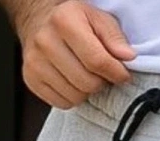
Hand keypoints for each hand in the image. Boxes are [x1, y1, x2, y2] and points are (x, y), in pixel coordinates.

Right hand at [18, 0, 136, 108]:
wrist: (39, 23)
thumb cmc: (73, 21)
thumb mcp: (97, 19)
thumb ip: (114, 37)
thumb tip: (128, 57)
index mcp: (64, 21)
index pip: (97, 60)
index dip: (116, 72)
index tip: (122, 74)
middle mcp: (45, 42)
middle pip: (87, 82)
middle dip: (101, 82)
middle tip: (101, 73)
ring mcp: (35, 63)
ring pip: (76, 96)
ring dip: (87, 91)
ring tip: (85, 75)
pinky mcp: (31, 80)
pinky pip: (62, 103)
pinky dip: (73, 97)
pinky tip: (72, 82)